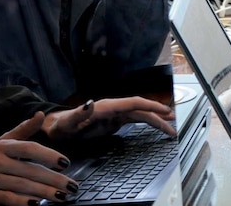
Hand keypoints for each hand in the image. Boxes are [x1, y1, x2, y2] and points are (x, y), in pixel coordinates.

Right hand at [0, 112, 77, 204]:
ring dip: (44, 192)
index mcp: (4, 146)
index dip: (48, 155)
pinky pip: (7, 199)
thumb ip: (24, 129)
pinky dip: (23, 202)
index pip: (29, 149)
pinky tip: (37, 204)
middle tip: (71, 186)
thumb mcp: (3, 140)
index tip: (66, 163)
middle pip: (30, 171)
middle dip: (53, 179)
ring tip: (61, 196)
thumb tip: (41, 114)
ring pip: (22, 186)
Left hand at [41, 96, 176, 140]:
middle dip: (159, 115)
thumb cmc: (60, 126)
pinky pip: (136, 120)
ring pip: (141, 115)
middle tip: (174, 124)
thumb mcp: (67, 123)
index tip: (165, 111)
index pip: (135, 103)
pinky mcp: (115, 121)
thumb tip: (90, 103)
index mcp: (107, 106)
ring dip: (156, 120)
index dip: (151, 106)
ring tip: (170, 128)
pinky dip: (148, 123)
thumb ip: (79, 114)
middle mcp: (114, 108)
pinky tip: (156, 127)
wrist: (56, 128)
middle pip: (142, 109)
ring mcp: (116, 114)